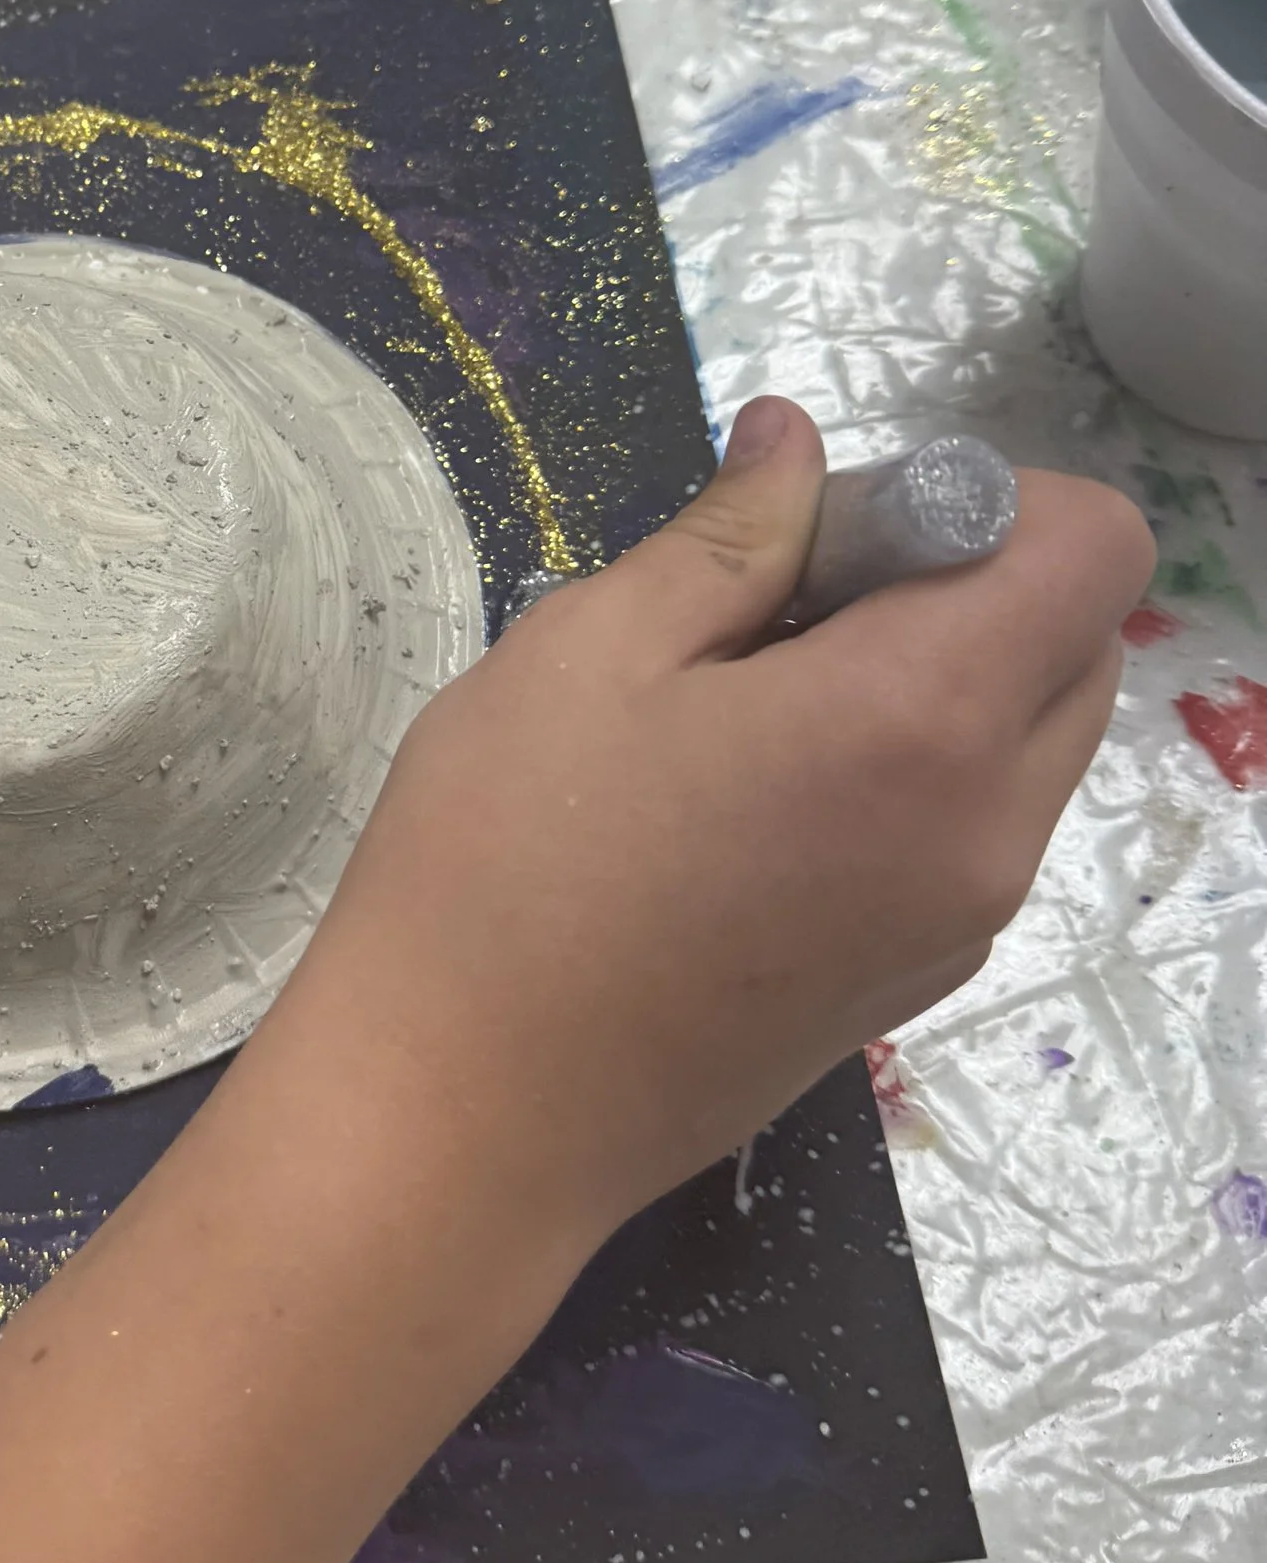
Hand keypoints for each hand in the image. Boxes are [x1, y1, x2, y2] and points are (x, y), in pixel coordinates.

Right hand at [278, 394, 1154, 1245]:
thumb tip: (797, 444)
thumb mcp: (590, 652)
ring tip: (749, 713)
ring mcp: (960, 921)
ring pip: (1029, 742)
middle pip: (1077, 644)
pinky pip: (972, 833)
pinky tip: (743, 806)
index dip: (985, 501)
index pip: (1096, 550)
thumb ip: (729, 538)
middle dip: (966, 588)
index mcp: (921, 720)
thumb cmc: (501, 864)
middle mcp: (986, 827)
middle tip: (780, 613)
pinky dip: (909, 778)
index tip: (836, 533)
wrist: (464, 1118)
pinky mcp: (914, 982)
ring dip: (939, 685)